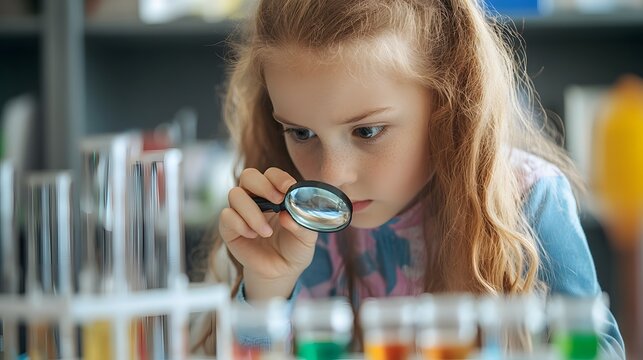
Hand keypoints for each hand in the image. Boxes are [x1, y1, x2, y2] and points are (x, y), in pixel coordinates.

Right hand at [219, 167, 317, 298]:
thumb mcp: (307, 238)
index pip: (271, 174)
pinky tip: (253, 236)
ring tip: (267, 232)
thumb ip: (302, 225)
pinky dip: (240, 224)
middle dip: (262, 185)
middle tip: (277, 201)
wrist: (281, 271)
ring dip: (252, 212)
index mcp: (275, 193)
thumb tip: (287, 215)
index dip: (279, 178)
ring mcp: (240, 212)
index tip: (289, 189)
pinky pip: (226, 216)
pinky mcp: (229, 228)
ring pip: (235, 194)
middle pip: (249, 176)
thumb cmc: (295, 248)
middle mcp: (255, 198)